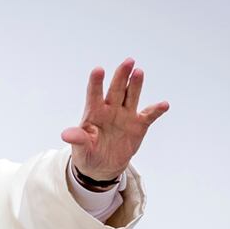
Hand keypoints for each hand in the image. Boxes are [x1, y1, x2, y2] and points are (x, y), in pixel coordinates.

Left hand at [61, 58, 168, 180]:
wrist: (102, 166)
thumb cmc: (88, 154)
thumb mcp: (80, 149)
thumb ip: (77, 139)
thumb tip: (65, 134)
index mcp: (94, 113)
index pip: (94, 94)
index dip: (96, 82)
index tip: (98, 70)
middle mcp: (111, 109)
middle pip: (117, 89)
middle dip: (121, 75)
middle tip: (128, 61)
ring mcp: (125, 115)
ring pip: (132, 96)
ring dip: (136, 85)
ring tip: (139, 72)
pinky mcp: (138, 125)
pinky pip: (148, 115)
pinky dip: (156, 110)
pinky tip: (164, 104)